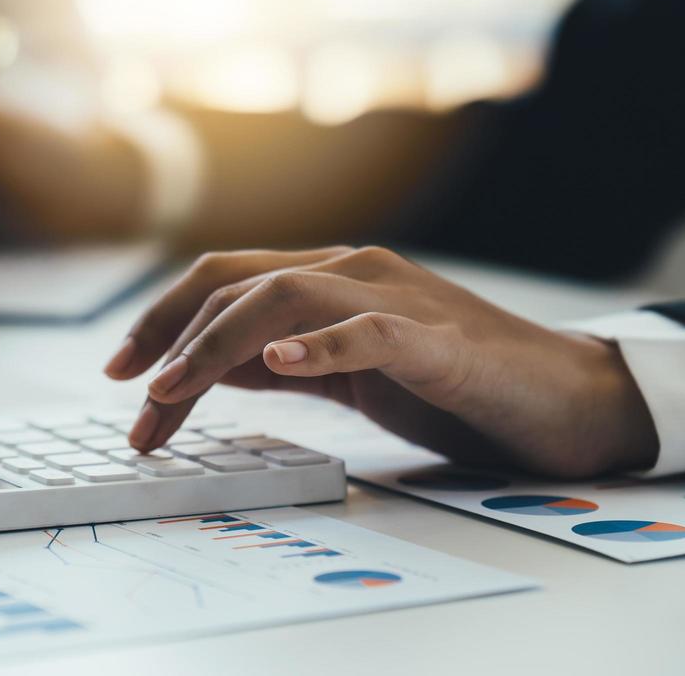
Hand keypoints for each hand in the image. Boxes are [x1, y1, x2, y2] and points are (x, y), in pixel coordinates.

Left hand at [104, 246, 659, 477]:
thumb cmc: (457, 385)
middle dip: (170, 344)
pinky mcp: (438, 339)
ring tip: (173, 392)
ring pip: (285, 297)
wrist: (566, 396)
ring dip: (217, 346)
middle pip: (237, 285)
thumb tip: (208, 367)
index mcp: (331, 279)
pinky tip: (279, 363)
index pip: (223, 279)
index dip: (161, 319)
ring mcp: (396, 298)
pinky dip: (319, 344)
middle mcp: (354, 272)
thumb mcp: (350, 373)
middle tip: (135, 412)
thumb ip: (285, 360)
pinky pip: (369, 332)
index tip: (117, 372)